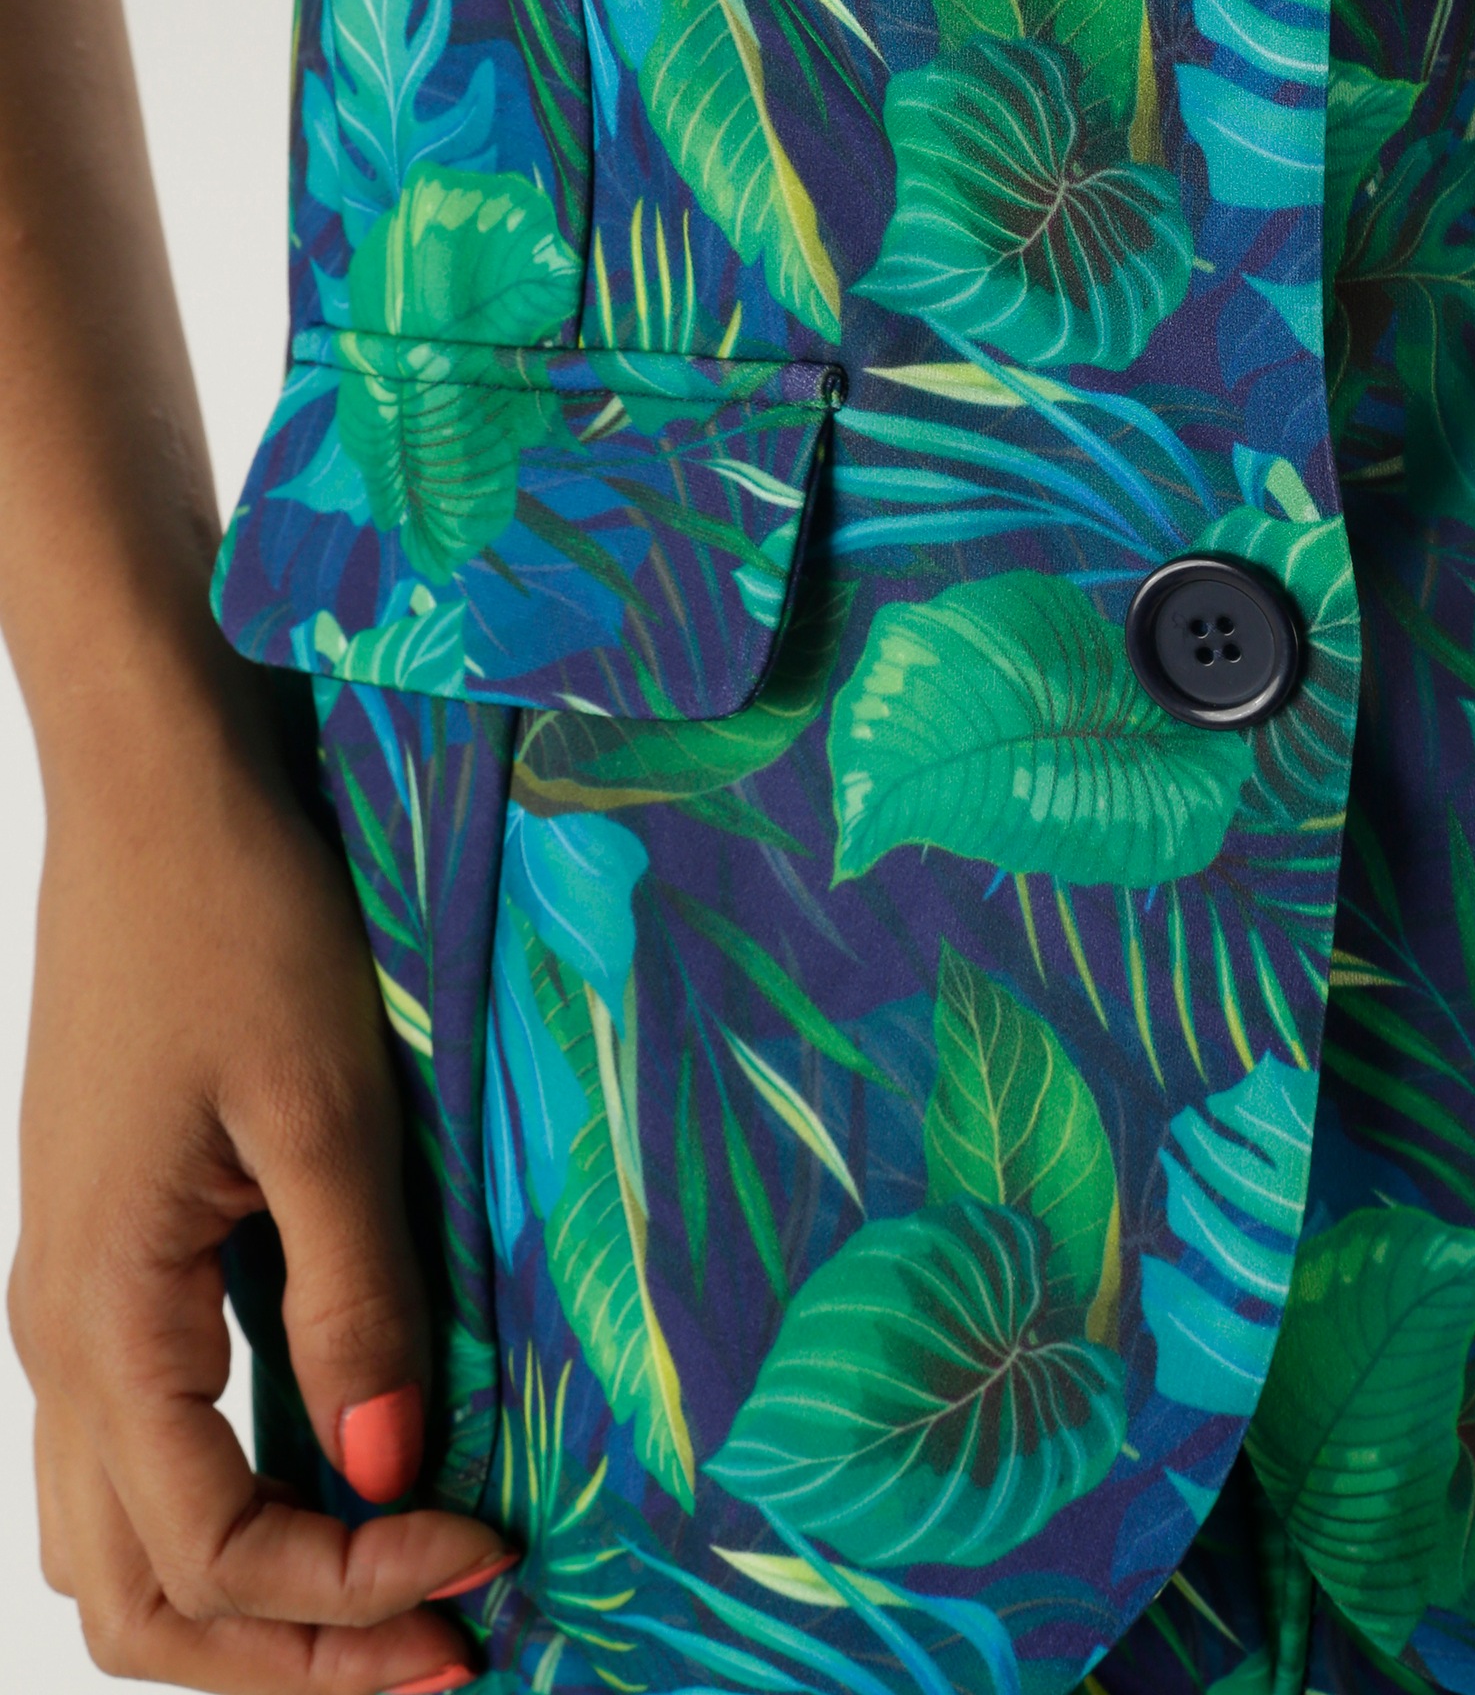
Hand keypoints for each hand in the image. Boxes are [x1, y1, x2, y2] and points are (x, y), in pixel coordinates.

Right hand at [10, 669, 514, 1689]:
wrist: (156, 794)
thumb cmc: (238, 921)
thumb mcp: (325, 1112)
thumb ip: (354, 1306)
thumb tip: (392, 1476)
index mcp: (101, 1315)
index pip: (209, 1551)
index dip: (348, 1589)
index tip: (488, 1554)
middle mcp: (58, 1338)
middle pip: (137, 1594)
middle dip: (288, 1650)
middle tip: (449, 1651)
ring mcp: (71, 1300)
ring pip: (122, 1539)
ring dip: (252, 1598)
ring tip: (400, 1595)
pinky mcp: (107, 1257)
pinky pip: (143, 1446)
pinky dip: (231, 1507)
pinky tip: (344, 1476)